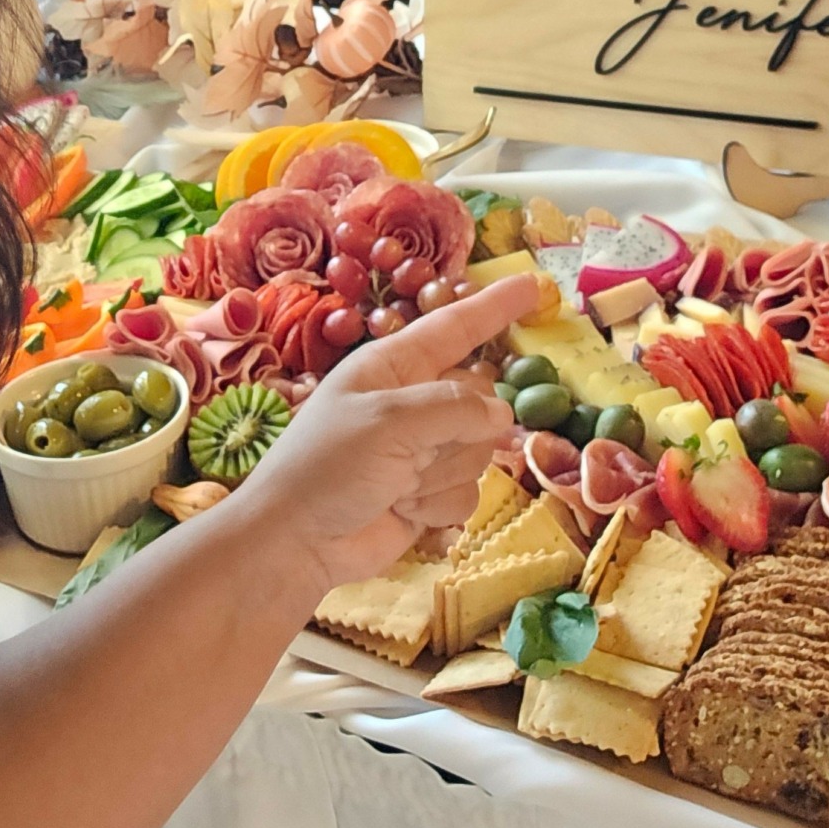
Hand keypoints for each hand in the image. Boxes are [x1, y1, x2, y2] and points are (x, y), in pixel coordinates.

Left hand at [235, 274, 539, 598]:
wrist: (296, 542)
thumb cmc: (327, 466)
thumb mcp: (387, 422)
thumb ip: (452, 408)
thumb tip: (501, 413)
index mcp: (392, 366)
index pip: (454, 328)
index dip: (494, 307)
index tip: (532, 285)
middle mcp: (411, 402)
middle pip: (478, 402)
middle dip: (459, 432)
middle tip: (414, 454)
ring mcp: (421, 450)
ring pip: (478, 452)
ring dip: (443, 475)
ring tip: (398, 485)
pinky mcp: (428, 494)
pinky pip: (468, 492)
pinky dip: (438, 506)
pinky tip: (403, 511)